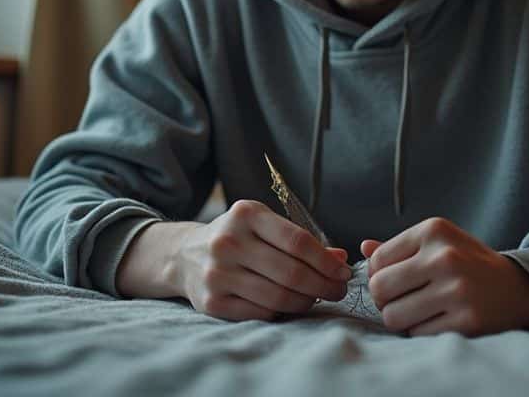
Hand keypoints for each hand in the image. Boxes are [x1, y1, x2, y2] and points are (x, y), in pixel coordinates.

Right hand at [117, 200, 349, 320]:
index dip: (326, 261)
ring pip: (277, 297)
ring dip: (305, 301)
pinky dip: (281, 313)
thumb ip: (302, 241)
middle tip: (338, 291)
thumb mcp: (265, 226)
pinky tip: (290, 306)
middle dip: (322, 285)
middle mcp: (228, 241)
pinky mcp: (211, 302)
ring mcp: (217, 273)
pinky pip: (259, 313)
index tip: (343, 273)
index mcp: (246, 214)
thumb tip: (341, 259)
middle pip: (290, 272)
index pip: (297, 241)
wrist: (185, 255)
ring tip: (316, 298)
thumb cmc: (238, 238)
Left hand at [361, 217, 528, 336]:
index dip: (378, 276)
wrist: (517, 288)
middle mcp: (445, 257)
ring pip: (394, 317)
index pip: (377, 260)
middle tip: (402, 301)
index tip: (395, 282)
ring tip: (420, 311)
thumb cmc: (467, 264)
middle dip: (385, 301)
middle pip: (379, 289)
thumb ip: (399, 248)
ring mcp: (457, 290)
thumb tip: (361, 248)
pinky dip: (422, 332)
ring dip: (402, 319)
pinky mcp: (466, 321)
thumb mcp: (438, 244)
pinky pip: (417, 334)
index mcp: (434, 231)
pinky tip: (440, 320)